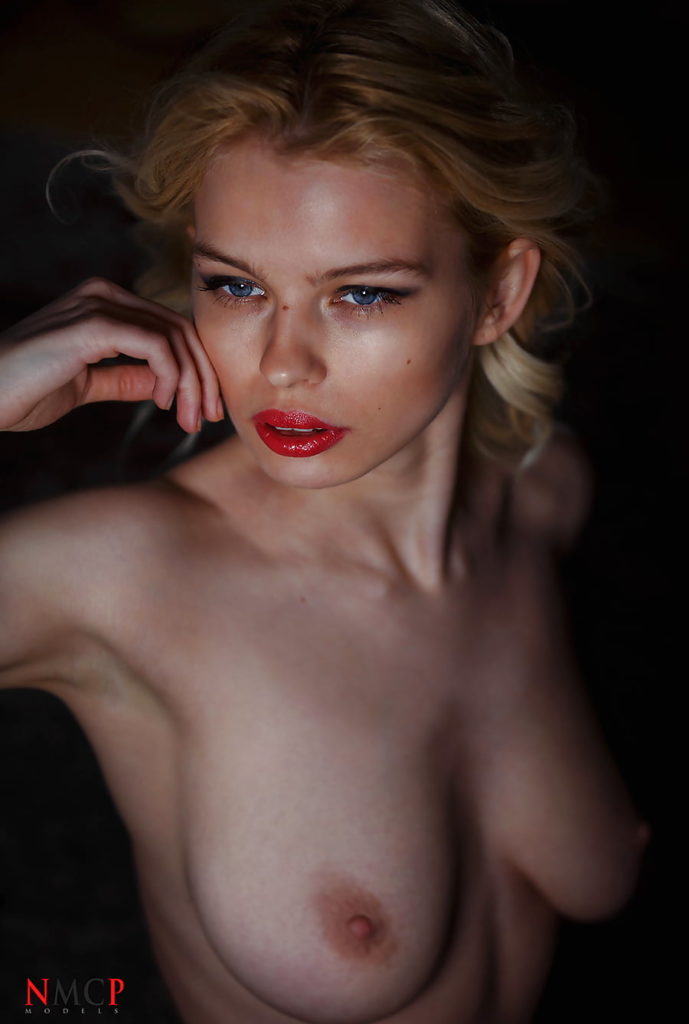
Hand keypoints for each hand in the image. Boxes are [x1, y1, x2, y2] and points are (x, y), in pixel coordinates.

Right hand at [0, 277, 223, 432]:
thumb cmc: (23, 391)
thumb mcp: (87, 385)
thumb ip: (127, 379)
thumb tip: (167, 385)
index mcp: (103, 304)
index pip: (170, 328)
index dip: (197, 367)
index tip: (204, 408)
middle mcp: (103, 295)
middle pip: (179, 329)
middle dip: (202, 376)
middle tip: (208, 416)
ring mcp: (97, 305)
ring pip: (173, 337)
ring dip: (191, 382)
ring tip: (188, 418)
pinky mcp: (93, 324)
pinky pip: (155, 346)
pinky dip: (171, 375)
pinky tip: (167, 402)